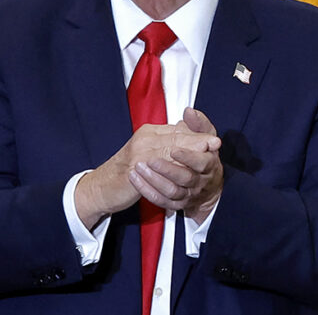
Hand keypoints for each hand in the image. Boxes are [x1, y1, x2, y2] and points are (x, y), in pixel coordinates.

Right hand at [74, 121, 220, 228]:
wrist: (102, 187)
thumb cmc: (128, 172)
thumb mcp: (150, 155)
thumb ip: (167, 145)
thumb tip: (187, 138)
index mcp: (149, 133)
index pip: (177, 131)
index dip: (197, 134)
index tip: (215, 139)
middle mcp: (144, 138)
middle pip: (175, 137)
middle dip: (197, 140)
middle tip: (215, 143)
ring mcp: (138, 152)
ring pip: (169, 149)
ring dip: (189, 152)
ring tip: (206, 155)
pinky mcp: (134, 167)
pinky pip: (157, 165)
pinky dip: (173, 167)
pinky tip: (186, 172)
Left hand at [129, 108, 223, 224]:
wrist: (205, 186)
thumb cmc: (203, 156)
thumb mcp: (206, 139)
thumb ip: (198, 124)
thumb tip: (189, 111)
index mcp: (209, 165)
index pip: (202, 162)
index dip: (188, 157)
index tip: (173, 150)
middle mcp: (200, 182)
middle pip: (185, 178)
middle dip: (167, 169)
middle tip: (149, 160)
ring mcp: (188, 195)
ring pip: (172, 191)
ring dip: (154, 180)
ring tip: (138, 167)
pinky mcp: (176, 204)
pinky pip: (161, 200)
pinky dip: (147, 190)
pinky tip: (135, 178)